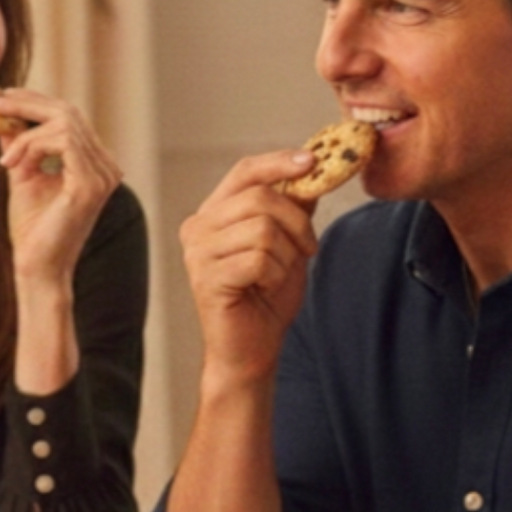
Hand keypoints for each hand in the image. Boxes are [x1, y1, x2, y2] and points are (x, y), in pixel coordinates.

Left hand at [0, 89, 121, 289]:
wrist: (37, 269)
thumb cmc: (33, 231)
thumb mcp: (23, 176)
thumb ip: (20, 145)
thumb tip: (5, 115)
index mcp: (96, 164)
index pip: (69, 116)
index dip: (35, 100)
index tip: (2, 95)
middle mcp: (107, 167)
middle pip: (68, 111)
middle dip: (27, 103)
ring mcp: (103, 175)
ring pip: (63, 123)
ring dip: (25, 134)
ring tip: (6, 161)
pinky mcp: (90, 184)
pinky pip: (61, 141)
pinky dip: (31, 146)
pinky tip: (13, 166)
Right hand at [180, 148, 322, 386]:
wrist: (252, 350)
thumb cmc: (266, 298)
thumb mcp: (288, 243)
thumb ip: (293, 207)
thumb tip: (312, 167)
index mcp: (214, 213)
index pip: (245, 171)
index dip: (280, 162)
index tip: (313, 161)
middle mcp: (198, 228)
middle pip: (260, 197)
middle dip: (297, 222)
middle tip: (307, 249)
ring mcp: (198, 253)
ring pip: (263, 229)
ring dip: (286, 256)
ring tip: (277, 277)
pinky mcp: (207, 278)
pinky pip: (259, 259)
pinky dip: (275, 275)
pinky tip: (264, 290)